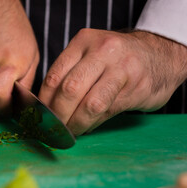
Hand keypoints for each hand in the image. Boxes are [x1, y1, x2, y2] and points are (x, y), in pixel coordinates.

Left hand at [39, 28, 186, 135]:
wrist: (160, 56)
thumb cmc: (116, 60)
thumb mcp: (91, 55)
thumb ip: (70, 73)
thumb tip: (45, 106)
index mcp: (84, 41)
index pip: (54, 76)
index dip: (44, 101)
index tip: (40, 116)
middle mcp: (102, 51)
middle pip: (69, 90)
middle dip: (58, 115)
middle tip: (52, 128)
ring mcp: (121, 68)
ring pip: (89, 104)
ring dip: (75, 124)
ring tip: (68, 133)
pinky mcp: (136, 87)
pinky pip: (106, 111)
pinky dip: (91, 124)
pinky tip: (85, 128)